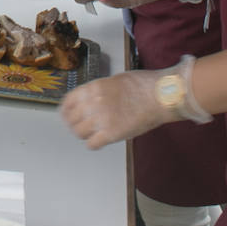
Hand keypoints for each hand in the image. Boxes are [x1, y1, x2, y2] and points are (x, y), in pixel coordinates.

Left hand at [62, 69, 176, 148]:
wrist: (161, 95)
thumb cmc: (143, 85)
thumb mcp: (114, 81)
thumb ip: (99, 91)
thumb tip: (92, 100)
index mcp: (93, 88)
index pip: (68, 101)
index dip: (65, 111)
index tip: (65, 115)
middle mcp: (93, 103)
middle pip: (71, 119)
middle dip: (73, 124)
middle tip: (77, 127)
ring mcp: (102, 119)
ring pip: (79, 132)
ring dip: (82, 135)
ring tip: (89, 135)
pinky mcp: (112, 134)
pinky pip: (92, 144)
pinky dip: (93, 144)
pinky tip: (98, 142)